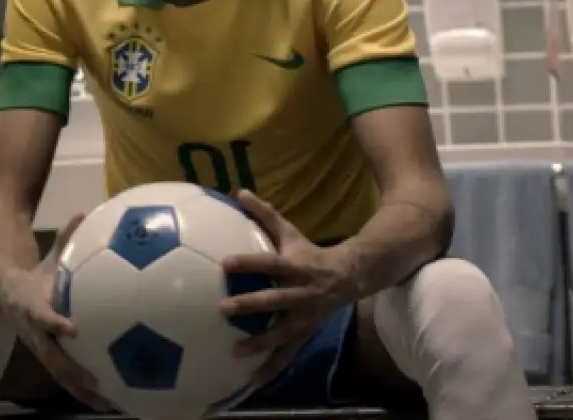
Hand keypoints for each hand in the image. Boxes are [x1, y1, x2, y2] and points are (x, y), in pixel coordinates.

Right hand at [0, 214, 109, 410]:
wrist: (7, 294)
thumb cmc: (35, 276)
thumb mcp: (48, 258)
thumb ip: (65, 238)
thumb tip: (83, 212)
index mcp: (30, 306)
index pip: (41, 316)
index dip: (54, 322)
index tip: (73, 327)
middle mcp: (34, 332)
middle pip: (51, 356)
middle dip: (71, 371)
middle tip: (95, 381)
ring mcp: (41, 348)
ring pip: (59, 374)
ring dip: (81, 389)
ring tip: (108, 402)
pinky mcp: (51, 358)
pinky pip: (68, 376)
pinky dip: (86, 390)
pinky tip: (112, 400)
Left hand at [220, 190, 360, 387]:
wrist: (350, 277)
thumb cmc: (309, 253)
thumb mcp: (290, 232)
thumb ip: (264, 215)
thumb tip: (238, 191)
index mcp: (295, 266)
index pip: (269, 262)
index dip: (248, 261)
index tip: (224, 263)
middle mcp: (301, 293)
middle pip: (274, 300)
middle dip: (250, 306)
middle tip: (222, 309)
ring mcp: (305, 316)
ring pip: (282, 332)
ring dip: (259, 343)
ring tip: (233, 352)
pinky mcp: (306, 333)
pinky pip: (288, 353)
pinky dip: (272, 367)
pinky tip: (252, 381)